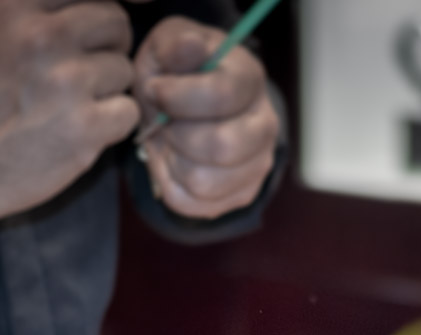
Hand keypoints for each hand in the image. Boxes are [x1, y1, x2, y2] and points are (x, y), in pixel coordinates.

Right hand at [0, 0, 140, 240]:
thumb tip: (108, 5)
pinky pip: (128, 111)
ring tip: (71, 106)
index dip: (97, 15)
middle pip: (116, 23)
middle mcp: (42, 38)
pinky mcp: (83, 127)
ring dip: (108, 91)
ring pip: (124, 70)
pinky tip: (81, 131)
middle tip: (83, 72)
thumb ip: (45, 10)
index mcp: (17, 5)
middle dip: (109, 48)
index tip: (89, 35)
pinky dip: (112, 125)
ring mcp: (65, 82)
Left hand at [133, 16, 279, 219]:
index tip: (155, 89)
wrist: (186, 107)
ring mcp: (257, 165)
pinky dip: (172, 184)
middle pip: (222, 147)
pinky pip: (193, 204)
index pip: (221, 95)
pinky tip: (175, 161)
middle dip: (176, 135)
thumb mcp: (168, 46)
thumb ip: (176, 44)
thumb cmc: (177, 75)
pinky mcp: (240, 195)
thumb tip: (191, 47)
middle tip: (164, 121)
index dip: (176, 96)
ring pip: (204, 183)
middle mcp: (265, 125)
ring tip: (170, 141)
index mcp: (249, 80)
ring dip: (172, 162)